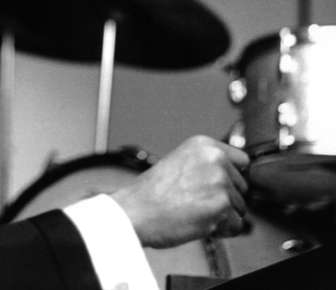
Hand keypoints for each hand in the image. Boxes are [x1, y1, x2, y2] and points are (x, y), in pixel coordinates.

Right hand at [111, 135, 248, 247]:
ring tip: (194, 211)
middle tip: (197, 201)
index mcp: (203, 145)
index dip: (231, 177)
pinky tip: (199, 223)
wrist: (133, 212)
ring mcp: (219, 182)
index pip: (242, 161)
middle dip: (224, 198)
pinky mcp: (221, 206)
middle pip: (242, 186)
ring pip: (239, 207)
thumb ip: (206, 166)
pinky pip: (236, 225)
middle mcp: (215, 159)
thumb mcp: (177, 163)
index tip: (217, 186)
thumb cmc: (148, 194)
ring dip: (221, 215)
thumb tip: (230, 178)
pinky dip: (221, 230)